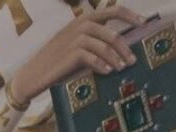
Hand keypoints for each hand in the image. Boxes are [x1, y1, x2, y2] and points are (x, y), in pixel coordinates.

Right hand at [11, 6, 141, 101]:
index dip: (131, 16)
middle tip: (133, 60)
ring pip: (105, 46)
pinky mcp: (70, 54)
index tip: (144, 23)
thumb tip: (120, 44)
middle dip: (125, 47)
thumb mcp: (74, 43)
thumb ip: (94, 38)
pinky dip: (102, 65)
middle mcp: (80, 26)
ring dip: (116, 58)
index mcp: (83, 19)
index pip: (113, 10)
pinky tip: (107, 72)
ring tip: (122, 68)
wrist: (31, 75)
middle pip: (112, 33)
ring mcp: (74, 39)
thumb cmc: (55, 61)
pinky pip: (93, 58)